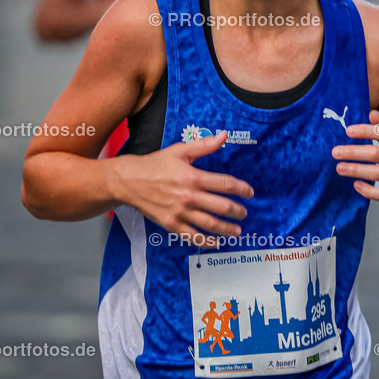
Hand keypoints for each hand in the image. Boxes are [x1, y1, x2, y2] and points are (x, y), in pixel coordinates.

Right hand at [113, 132, 252, 246]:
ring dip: (227, 229)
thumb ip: (204, 145)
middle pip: (222, 206)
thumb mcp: (180, 151)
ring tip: (237, 230)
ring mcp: (179, 212)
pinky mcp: (170, 224)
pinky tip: (216, 243)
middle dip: (238, 211)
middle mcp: (188, 196)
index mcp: (193, 177)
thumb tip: (224, 136)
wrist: (128, 181)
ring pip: (210, 224)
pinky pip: (192, 236)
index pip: (226, 184)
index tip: (250, 192)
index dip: (242, 189)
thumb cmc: (155, 164)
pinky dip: (206, 242)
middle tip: (244, 213)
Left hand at [332, 110, 378, 210]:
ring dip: (356, 170)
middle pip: (377, 154)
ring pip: (377, 173)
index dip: (365, 131)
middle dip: (354, 152)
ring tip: (339, 168)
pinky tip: (356, 185)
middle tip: (335, 152)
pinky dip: (368, 190)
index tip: (348, 131)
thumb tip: (372, 113)